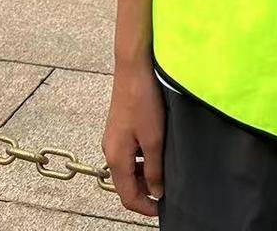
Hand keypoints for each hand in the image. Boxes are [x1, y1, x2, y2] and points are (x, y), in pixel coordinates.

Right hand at [101, 55, 165, 214]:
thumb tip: (156, 192)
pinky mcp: (118, 128)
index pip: (127, 197)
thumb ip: (154, 169)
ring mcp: (113, 139)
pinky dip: (141, 161)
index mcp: (116, 158)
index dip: (145, 208)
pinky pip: (128, 154)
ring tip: (165, 173)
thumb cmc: (143, 100)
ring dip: (144, 176)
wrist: (133, 67)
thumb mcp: (154, 139)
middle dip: (145, 193)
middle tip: (167, 192)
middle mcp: (110, 151)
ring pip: (127, 169)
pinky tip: (156, 153)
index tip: (162, 210)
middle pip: (125, 185)